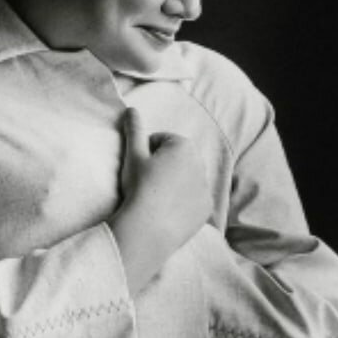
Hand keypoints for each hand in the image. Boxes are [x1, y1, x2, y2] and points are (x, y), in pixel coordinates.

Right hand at [110, 108, 211, 293]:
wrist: (149, 228)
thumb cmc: (139, 187)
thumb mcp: (133, 155)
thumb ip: (134, 129)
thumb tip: (131, 109)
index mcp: (183, 145)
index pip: (161, 141)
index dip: (146, 152)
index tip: (140, 168)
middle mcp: (201, 163)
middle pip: (176, 159)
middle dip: (163, 166)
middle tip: (146, 183)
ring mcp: (206, 187)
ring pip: (186, 179)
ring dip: (174, 183)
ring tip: (156, 198)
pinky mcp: (207, 208)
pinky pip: (193, 200)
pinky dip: (183, 202)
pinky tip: (167, 211)